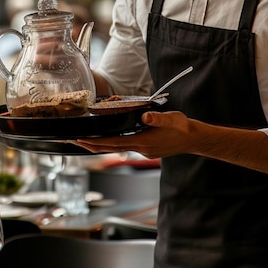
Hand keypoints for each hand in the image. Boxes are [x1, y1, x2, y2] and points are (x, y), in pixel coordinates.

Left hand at [76, 110, 193, 157]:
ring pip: (115, 149)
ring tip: (85, 142)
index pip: (113, 142)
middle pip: (110, 148)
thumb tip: (144, 117)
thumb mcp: (171, 119)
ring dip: (99, 146)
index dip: (96, 142)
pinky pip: (123, 147)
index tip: (81, 140)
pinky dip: (111, 144)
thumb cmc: (182, 128)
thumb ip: (157, 118)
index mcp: (143, 142)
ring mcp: (142, 150)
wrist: (193, 139)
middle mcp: (140, 148)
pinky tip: (108, 141)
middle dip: (91, 146)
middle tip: (74, 142)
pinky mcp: (145, 149)